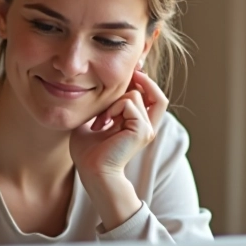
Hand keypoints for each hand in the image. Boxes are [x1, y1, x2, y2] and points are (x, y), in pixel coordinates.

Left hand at [69, 70, 168, 229]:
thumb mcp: (94, 122)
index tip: (128, 74)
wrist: (92, 171)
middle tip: (127, 74)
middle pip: (157, 95)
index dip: (142, 83)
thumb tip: (99, 90)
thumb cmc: (88, 152)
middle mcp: (146, 128)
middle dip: (141, 79)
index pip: (150, 99)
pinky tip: (102, 123)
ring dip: (113, 102)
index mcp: (137, 127)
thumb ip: (102, 108)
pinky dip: (113, 108)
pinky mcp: (142, 131)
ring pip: (136, 95)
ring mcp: (146, 129)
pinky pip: (129, 104)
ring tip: (101, 120)